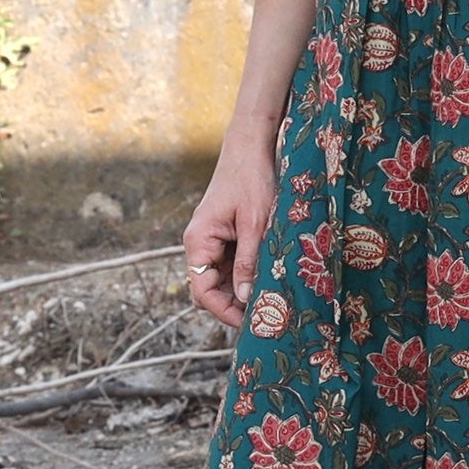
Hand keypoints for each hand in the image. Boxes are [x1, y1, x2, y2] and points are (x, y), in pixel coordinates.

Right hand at [182, 135, 276, 328]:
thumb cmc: (251, 179)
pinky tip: (266, 280)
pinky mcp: (225, 235)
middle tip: (263, 317)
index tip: (247, 322)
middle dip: (233, 304)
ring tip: (269, 301)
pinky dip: (245, 274)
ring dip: (241, 290)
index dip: (222, 310)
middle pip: (209, 288)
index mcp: (198, 240)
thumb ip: (248, 261)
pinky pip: (230, 264)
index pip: (201, 291)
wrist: (250, 146)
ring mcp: (212, 240)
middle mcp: (200, 243)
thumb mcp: (255, 223)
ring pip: (221, 278)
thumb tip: (244, 298)